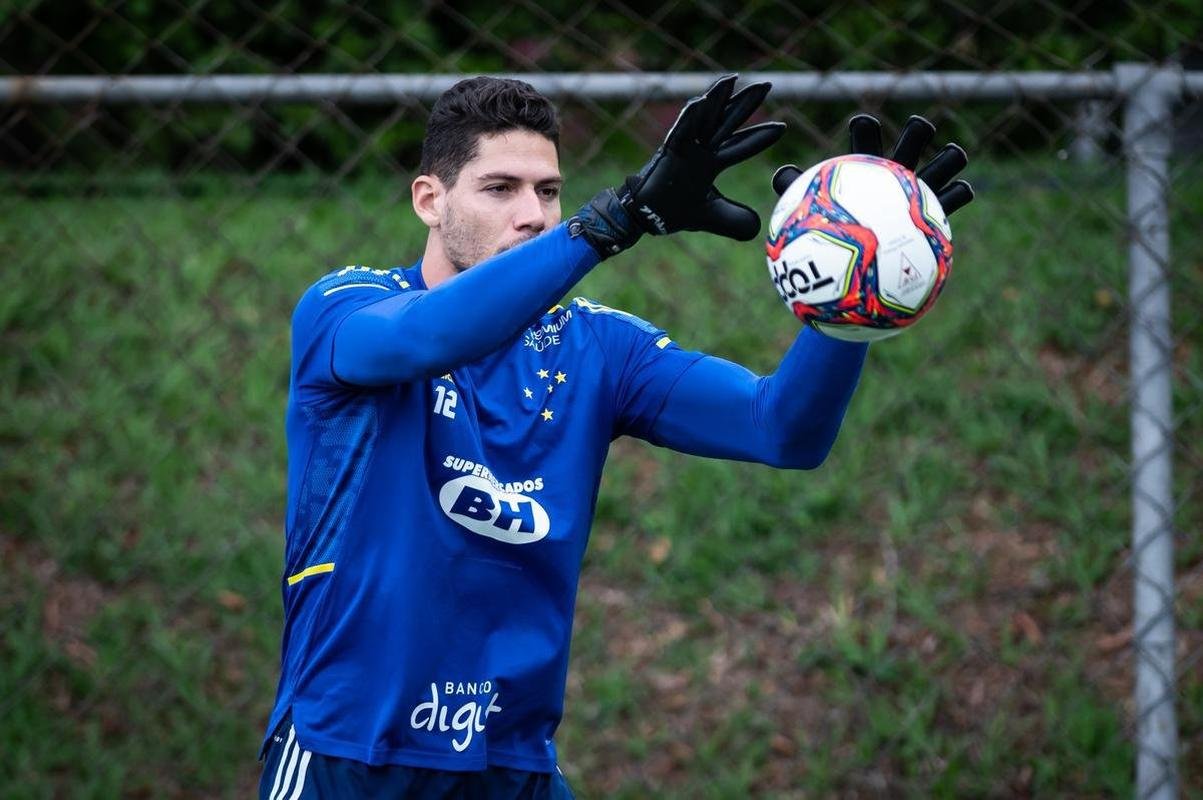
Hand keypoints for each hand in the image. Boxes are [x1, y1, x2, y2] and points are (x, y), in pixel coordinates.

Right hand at [569, 75, 784, 257]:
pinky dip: (690, 117)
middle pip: (727, 121)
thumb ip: (735, 221)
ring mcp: (684, 148)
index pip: (739, 146)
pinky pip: (681, 131)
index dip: (759, 137)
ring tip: (733, 78)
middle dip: (746, 104)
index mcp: (710, 162)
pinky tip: (701, 101)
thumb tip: (759, 229)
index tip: (782, 127)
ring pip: (704, 117)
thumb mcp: (713, 217)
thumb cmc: (676, 212)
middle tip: (768, 85)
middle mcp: (700, 150)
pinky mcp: (669, 152)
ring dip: (718, 97)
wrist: (647, 219)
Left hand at [771, 114, 973, 213]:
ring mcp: (922, 189)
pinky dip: (958, 192)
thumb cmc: (837, 231)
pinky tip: (958, 191)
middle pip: (913, 138)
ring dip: (950, 156)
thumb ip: (797, 192)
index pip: (866, 137)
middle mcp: (898, 171)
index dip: (865, 128)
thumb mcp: (813, 211)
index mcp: (868, 167)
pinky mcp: (939, 212)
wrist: (864, 264)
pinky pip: (955, 197)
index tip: (862, 126)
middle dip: (918, 129)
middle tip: (918, 129)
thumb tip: (781, 176)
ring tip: (951, 156)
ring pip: (945, 162)